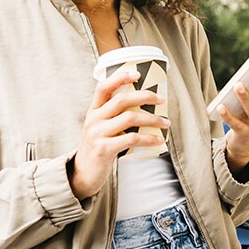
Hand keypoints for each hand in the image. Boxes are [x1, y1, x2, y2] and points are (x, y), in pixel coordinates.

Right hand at [68, 68, 169, 199]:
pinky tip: (158, 140)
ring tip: (165, 122)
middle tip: (161, 99)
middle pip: (121, 99)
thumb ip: (113, 116)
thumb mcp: (99, 128)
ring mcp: (97, 134)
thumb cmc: (97, 148)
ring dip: (152, 119)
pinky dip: (148, 138)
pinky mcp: (104, 149)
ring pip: (130, 118)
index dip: (119, 77)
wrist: (83, 174)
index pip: (103, 87)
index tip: (137, 74)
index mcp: (93, 111)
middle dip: (145, 96)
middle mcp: (94, 119)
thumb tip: (143, 106)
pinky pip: (132, 138)